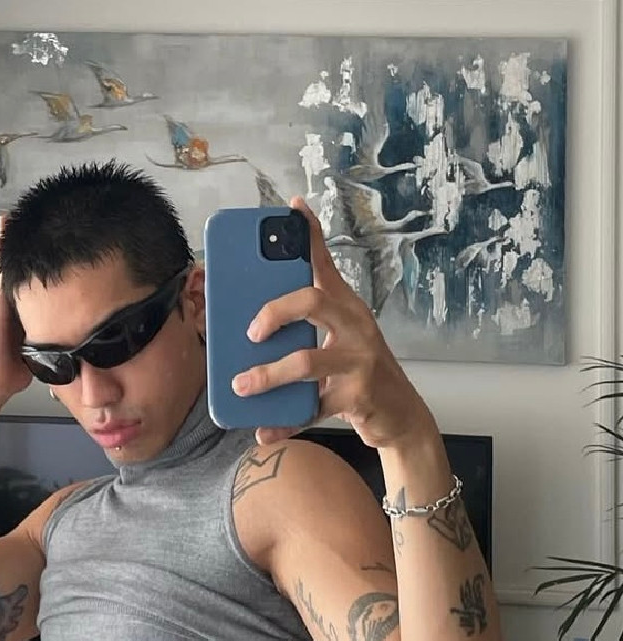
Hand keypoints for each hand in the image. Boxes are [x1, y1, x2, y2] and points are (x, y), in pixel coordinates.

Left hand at [233, 197, 435, 451]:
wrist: (400, 414)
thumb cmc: (359, 369)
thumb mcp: (339, 336)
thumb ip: (306, 320)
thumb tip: (254, 313)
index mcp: (345, 307)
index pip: (324, 265)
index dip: (308, 237)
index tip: (291, 209)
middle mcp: (356, 327)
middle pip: (313, 302)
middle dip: (274, 312)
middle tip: (249, 332)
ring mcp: (359, 362)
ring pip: (307, 362)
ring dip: (269, 375)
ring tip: (241, 386)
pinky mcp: (359, 397)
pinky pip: (312, 410)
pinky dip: (284, 422)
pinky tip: (262, 430)